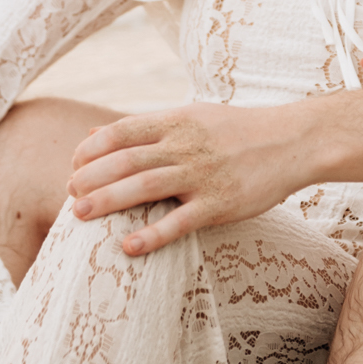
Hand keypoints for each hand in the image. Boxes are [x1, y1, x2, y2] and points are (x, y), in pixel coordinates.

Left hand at [67, 102, 307, 256]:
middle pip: (126, 160)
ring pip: (145, 186)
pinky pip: (180, 221)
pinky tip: (128, 246)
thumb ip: (144, 128)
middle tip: (70, 195)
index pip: (122, 131)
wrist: (292, 141)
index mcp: (177, 121)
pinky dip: (153, 234)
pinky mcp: (220, 203)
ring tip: (80, 214)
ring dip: (108, 200)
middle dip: (91, 177)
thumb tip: (94, 135)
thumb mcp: (191, 118)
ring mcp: (203, 174)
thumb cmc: (238, 131)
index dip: (92, 149)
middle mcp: (186, 145)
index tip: (74, 165)